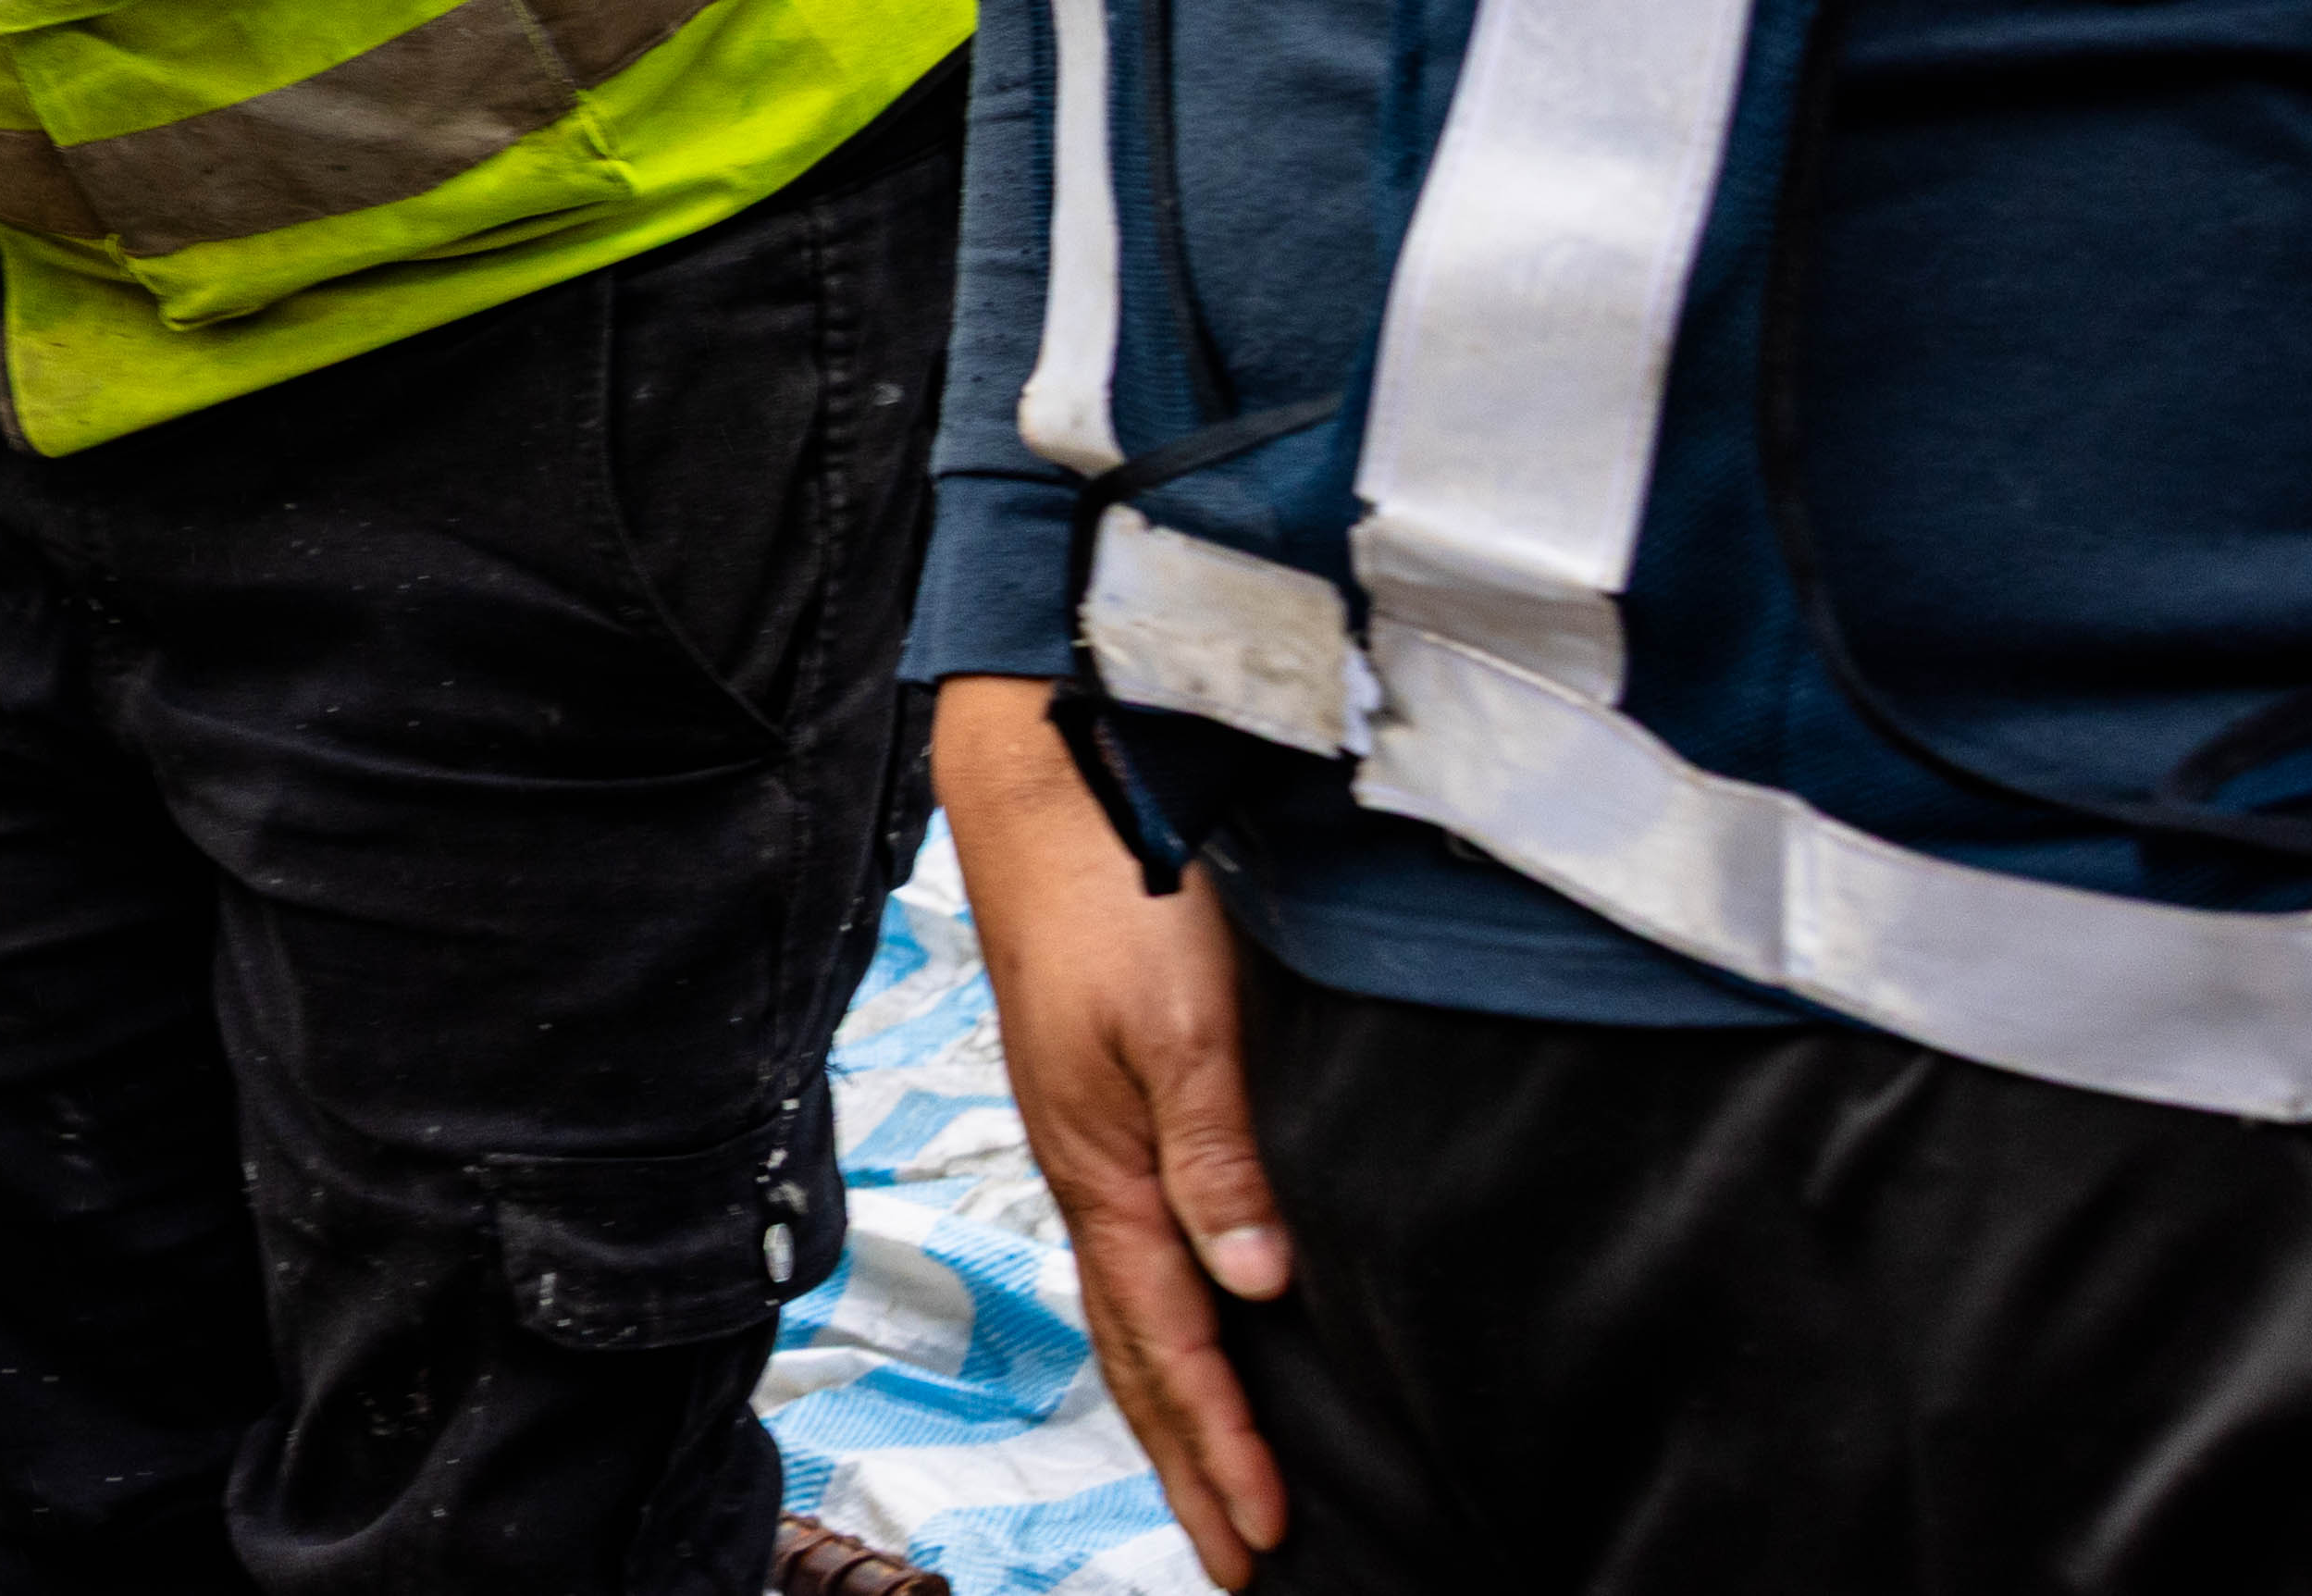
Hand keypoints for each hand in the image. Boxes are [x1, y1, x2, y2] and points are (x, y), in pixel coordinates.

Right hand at [935, 680, 1295, 1585]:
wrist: (1043, 792)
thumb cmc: (1114, 895)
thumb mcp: (1180, 1024)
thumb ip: (1215, 1155)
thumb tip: (1250, 1289)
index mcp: (1105, 1170)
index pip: (1173, 1343)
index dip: (1223, 1444)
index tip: (1268, 1533)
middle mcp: (1088, 1174)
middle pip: (1135, 1353)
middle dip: (1184, 1462)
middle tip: (1234, 1556)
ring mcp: (1086, 1143)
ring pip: (1129, 1311)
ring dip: (1168, 1406)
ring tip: (1206, 1480)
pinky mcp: (1098, 1108)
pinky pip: (1131, 1256)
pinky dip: (1158, 1328)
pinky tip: (1185, 1327)